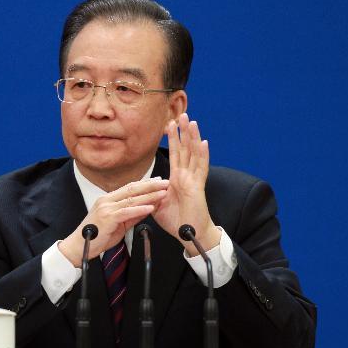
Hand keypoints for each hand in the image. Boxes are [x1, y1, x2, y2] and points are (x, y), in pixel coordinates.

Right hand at [59, 178, 168, 266]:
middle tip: (165, 181)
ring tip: (163, 193)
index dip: (145, 183)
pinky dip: (139, 209)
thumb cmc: (96, 237)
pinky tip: (150, 208)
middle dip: (150, 185)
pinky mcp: (107, 217)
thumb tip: (147, 209)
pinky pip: (126, 211)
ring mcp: (106, 208)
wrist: (78, 247)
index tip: (158, 180)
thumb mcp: (118, 225)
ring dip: (149, 195)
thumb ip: (132, 216)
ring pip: (131, 199)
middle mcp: (107, 200)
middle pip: (132, 189)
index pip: (129, 188)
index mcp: (108, 200)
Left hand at [152, 113, 220, 255]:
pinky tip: (204, 142)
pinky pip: (201, 168)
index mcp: (176, 179)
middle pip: (185, 149)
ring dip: (193, 137)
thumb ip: (151, 194)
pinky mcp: (198, 187)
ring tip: (192, 121)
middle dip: (183, 131)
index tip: (169, 124)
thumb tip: (142, 188)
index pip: (175, 154)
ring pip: (194, 154)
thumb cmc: (176, 221)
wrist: (189, 234)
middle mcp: (186, 176)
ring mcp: (194, 180)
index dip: (173, 139)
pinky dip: (203, 155)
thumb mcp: (158, 205)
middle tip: (182, 114)